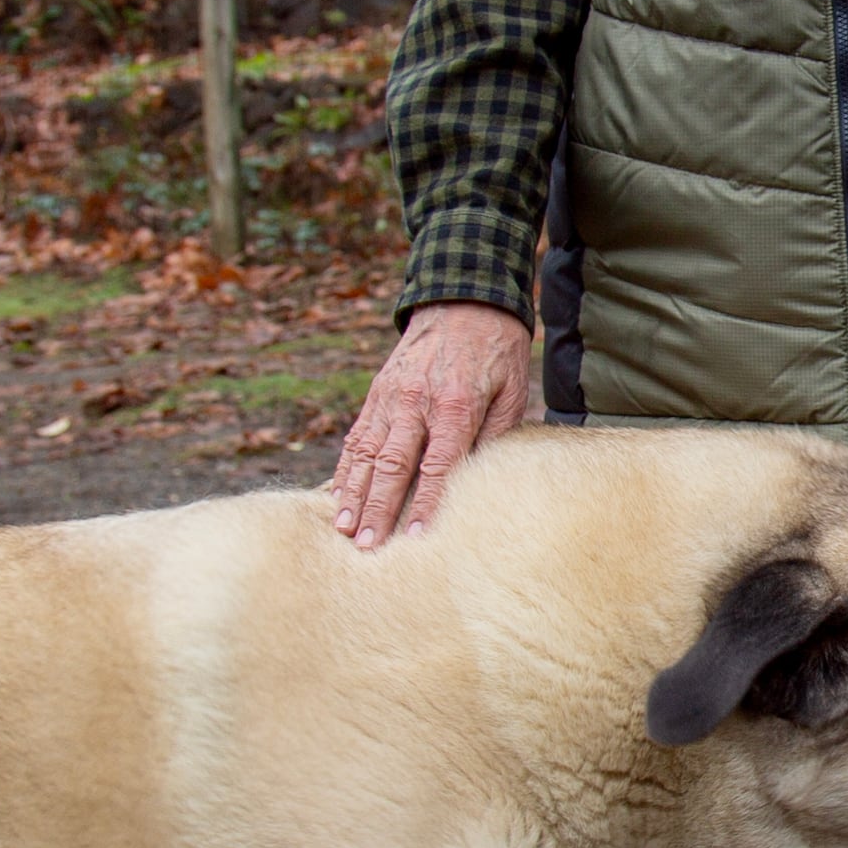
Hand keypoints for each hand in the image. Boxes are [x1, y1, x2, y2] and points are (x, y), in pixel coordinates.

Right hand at [332, 304, 534, 547]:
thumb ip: (494, 436)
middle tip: (367, 546)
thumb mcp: (511, 391)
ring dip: (353, 494)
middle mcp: (415, 402)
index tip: (416, 540)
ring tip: (343, 529)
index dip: (427, 505)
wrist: (464, 301)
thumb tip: (479, 483)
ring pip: (366, 454)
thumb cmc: (497, 353)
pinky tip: (336, 497)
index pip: (438, 467)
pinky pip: (356, 437)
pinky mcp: (376, 394)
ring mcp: (390, 397)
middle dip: (378, 509)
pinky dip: (345, 469)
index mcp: (455, 405)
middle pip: (393, 465)